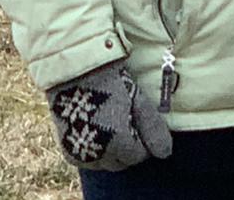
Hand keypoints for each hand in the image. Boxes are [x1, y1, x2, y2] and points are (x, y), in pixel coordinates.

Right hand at [46, 58, 174, 171]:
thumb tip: (165, 154)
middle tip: (122, 119)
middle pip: (122, 162)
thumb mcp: (136, 100)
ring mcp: (82, 156)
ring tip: (107, 122)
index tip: (134, 118)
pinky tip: (92, 128)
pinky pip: (86, 159)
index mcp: (120, 143)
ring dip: (109, 150)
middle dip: (126, 146)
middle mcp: (100, 156)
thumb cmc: (109, 81)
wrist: (72, 72)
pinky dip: (92, 149)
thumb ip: (152, 128)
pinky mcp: (68, 153)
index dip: (141, 137)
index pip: (140, 155)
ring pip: (104, 163)